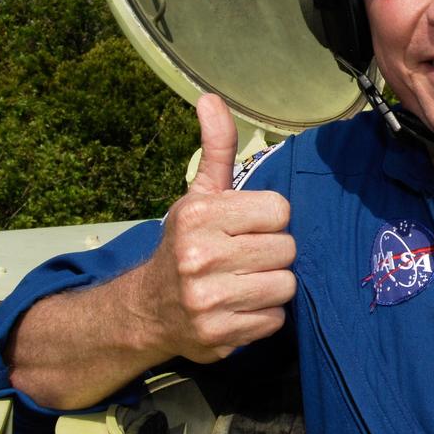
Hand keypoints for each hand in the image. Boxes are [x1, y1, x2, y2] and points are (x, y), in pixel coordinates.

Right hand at [134, 93, 294, 362]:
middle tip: (246, 257)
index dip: (269, 219)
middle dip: (272, 253)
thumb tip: (210, 97)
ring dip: (271, 286)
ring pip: (285, 286)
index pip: (279, 210)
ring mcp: (207, 300)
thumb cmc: (186, 243)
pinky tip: (240, 308)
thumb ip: (216, 148)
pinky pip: (274, 320)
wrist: (147, 309)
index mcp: (199, 215)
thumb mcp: (199, 194)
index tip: (247, 226)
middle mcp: (200, 257)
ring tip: (244, 282)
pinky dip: (263, 317)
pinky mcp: (218, 336)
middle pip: (286, 250)